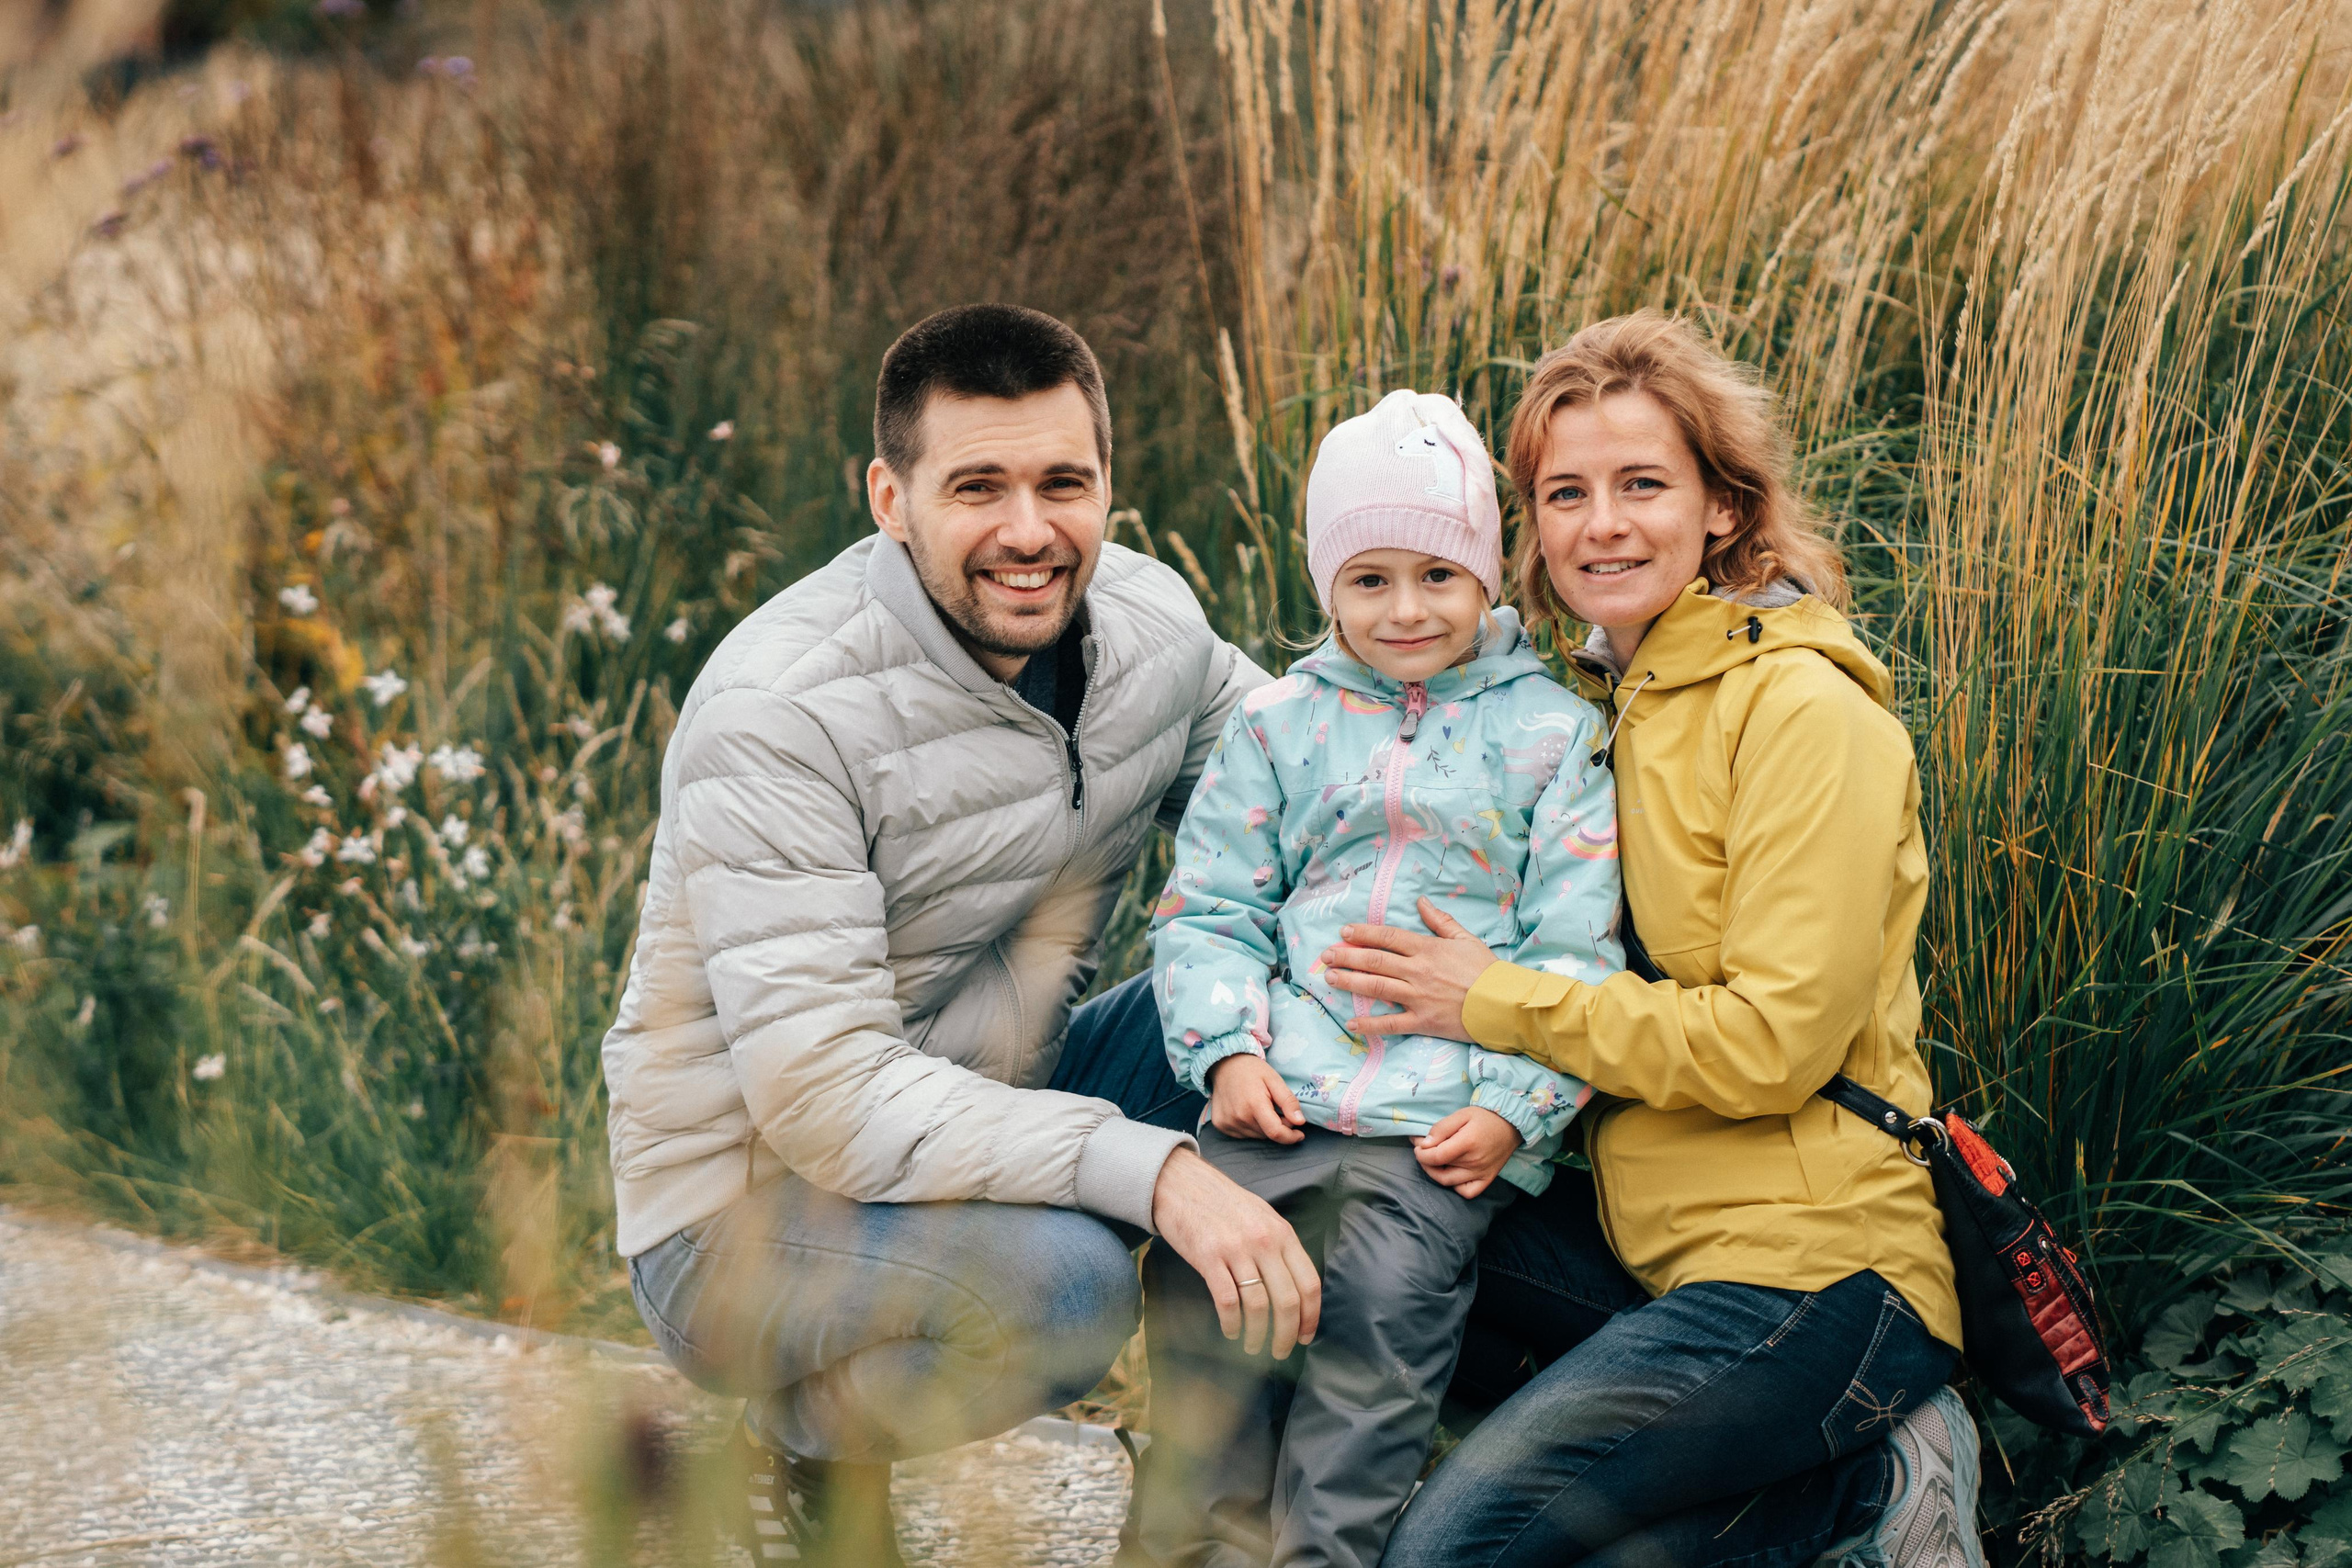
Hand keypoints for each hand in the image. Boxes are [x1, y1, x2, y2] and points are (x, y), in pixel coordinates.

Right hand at [1151, 1147, 1321, 1357]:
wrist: (1181, 1182)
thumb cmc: (1222, 1204)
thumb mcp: (1262, 1217)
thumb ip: (1280, 1247)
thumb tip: (1296, 1289)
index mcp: (1283, 1233)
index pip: (1309, 1283)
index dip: (1310, 1317)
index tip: (1305, 1336)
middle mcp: (1264, 1241)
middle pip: (1287, 1301)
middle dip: (1287, 1335)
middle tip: (1281, 1351)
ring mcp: (1236, 1249)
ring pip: (1258, 1306)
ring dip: (1257, 1335)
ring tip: (1252, 1346)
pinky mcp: (1208, 1257)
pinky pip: (1227, 1301)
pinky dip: (1232, 1324)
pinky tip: (1231, 1331)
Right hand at [1207, 1054, 1306, 1142]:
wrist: (1224, 1064)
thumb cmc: (1252, 1070)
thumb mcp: (1275, 1080)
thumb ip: (1288, 1101)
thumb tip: (1300, 1122)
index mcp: (1254, 1104)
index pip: (1275, 1132)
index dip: (1290, 1137)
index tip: (1299, 1134)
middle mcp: (1239, 1117)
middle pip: (1267, 1134)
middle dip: (1278, 1127)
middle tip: (1277, 1109)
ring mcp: (1228, 1122)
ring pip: (1256, 1136)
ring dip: (1264, 1128)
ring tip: (1261, 1108)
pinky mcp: (1221, 1125)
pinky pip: (1243, 1134)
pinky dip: (1251, 1128)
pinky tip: (1249, 1112)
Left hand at [1320, 897, 1499, 1040]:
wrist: (1504, 1003)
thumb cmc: (1487, 970)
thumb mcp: (1465, 938)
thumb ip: (1440, 921)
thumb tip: (1421, 902)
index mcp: (1427, 949)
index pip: (1388, 937)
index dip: (1363, 933)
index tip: (1344, 932)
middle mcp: (1417, 971)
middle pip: (1374, 961)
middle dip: (1347, 957)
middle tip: (1326, 955)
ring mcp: (1418, 997)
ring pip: (1376, 988)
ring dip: (1350, 982)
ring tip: (1330, 979)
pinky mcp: (1422, 1021)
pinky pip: (1390, 1023)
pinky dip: (1370, 1024)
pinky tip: (1352, 1023)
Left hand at [1414, 1105, 1520, 1198]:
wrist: (1511, 1124)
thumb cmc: (1484, 1117)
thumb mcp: (1461, 1114)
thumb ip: (1441, 1128)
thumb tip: (1424, 1144)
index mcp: (1467, 1143)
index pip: (1435, 1157)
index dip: (1421, 1153)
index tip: (1417, 1145)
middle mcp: (1474, 1162)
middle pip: (1439, 1170)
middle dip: (1424, 1160)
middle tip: (1422, 1150)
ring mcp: (1481, 1173)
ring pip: (1449, 1182)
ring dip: (1434, 1173)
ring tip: (1433, 1161)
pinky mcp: (1487, 1179)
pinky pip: (1467, 1192)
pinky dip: (1455, 1187)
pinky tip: (1452, 1174)